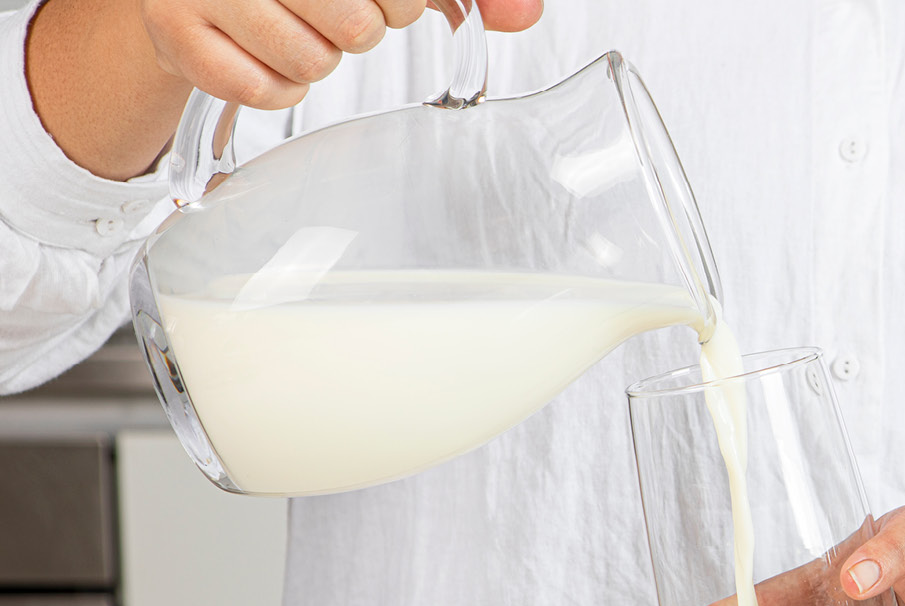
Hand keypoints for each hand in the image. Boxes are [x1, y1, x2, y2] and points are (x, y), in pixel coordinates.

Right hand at [140, 0, 543, 109]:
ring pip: (313, 61)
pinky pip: (264, 90)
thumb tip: (524, 15)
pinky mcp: (174, 28)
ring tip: (301, 27)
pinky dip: (279, 85)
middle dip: (362, 27)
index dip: (404, 1)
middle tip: (341, 11)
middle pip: (359, 24)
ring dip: (319, 58)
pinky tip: (269, 52)